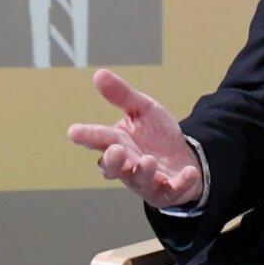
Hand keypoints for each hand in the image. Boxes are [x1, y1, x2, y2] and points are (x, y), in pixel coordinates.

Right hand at [67, 68, 204, 207]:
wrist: (182, 157)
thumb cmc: (156, 134)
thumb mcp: (142, 109)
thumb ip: (122, 95)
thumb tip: (98, 73)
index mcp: (117, 143)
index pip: (98, 139)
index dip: (86, 136)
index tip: (74, 132)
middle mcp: (127, 165)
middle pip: (113, 167)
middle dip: (112, 161)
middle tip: (115, 150)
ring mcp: (146, 180)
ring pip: (139, 180)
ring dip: (143, 172)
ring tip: (149, 160)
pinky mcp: (167, 191)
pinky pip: (172, 190)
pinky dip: (181, 183)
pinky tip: (189, 173)